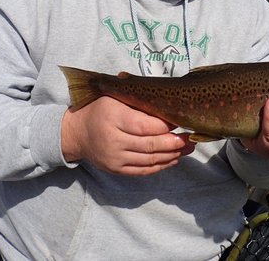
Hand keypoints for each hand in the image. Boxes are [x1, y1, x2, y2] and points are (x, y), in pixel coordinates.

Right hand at [61, 96, 194, 175]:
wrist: (77, 133)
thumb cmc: (100, 110)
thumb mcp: (115, 98)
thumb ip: (139, 101)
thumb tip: (168, 103)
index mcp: (113, 118)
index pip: (145, 126)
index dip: (166, 126)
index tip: (180, 121)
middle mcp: (113, 141)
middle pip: (150, 145)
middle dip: (174, 143)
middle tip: (190, 138)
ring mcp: (114, 158)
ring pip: (150, 160)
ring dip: (172, 155)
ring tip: (188, 148)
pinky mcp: (117, 170)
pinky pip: (144, 170)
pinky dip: (161, 166)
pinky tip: (174, 158)